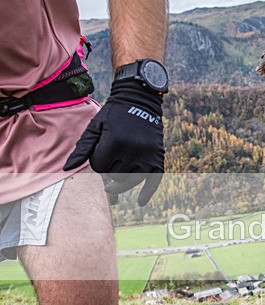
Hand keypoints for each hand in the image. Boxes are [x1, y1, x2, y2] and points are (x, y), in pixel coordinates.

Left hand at [63, 79, 163, 205]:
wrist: (140, 101)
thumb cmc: (113, 114)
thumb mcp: (94, 128)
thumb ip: (82, 149)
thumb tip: (66, 169)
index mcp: (114, 142)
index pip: (100, 167)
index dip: (97, 164)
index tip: (99, 155)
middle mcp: (132, 151)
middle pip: (115, 176)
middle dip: (109, 174)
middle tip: (107, 170)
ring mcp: (147, 155)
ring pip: (131, 180)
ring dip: (122, 183)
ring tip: (114, 184)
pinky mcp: (158, 157)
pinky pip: (153, 180)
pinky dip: (147, 192)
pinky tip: (140, 202)